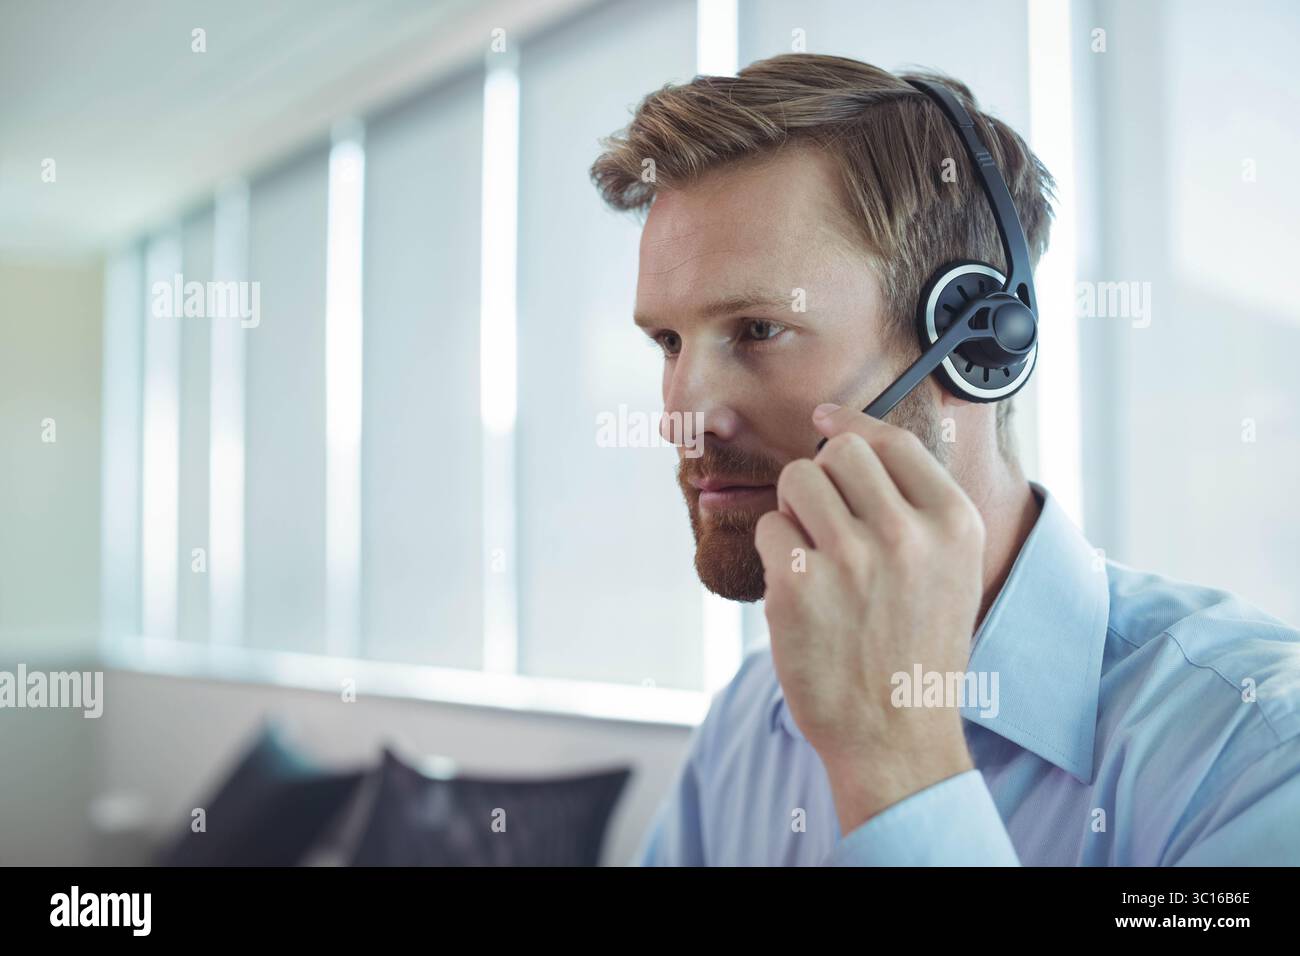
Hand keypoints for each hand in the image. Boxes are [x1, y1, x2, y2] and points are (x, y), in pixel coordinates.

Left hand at [754, 403, 983, 831]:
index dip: (851, 423)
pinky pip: (770, 528)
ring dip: (794, 508)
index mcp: (953, 524)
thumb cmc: (916, 650)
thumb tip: (856, 435)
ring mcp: (851, 559)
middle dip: (822, 476)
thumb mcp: (952, 571)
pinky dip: (775, 552)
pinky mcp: (798, 585)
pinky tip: (798, 590)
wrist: (895, 737)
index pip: (891, 440)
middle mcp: (907, 534)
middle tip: (824, 521)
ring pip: (797, 480)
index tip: (826, 419)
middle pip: (840, 452)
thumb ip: (918, 506)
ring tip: (810, 553)